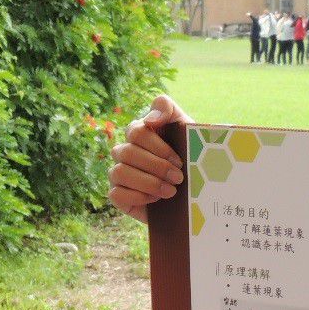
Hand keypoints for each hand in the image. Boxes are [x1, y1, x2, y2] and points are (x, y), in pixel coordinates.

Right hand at [107, 94, 192, 223]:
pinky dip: (138, 197)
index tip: (179, 161)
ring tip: (170, 191)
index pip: (137, 132)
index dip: (158, 148)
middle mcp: (124, 151)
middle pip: (128, 152)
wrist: (192, 191)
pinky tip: (156, 199)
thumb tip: (150, 119)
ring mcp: (118, 172)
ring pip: (119, 172)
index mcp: (139, 132)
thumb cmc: (188, 156)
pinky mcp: (117, 194)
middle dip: (156, 167)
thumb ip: (168, 110)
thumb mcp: (185, 128)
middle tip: (178, 178)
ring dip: (148, 182)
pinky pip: (116, 194)